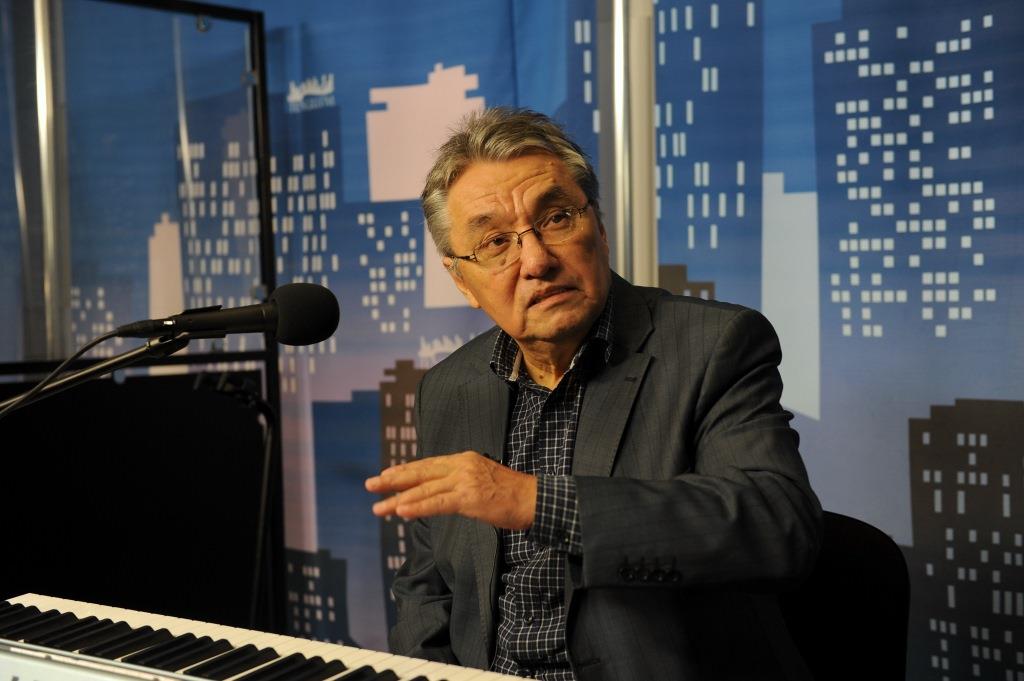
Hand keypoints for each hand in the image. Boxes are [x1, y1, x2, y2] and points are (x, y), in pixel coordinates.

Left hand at [365, 452, 536, 529]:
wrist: (534, 499)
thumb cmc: (511, 495)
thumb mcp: (481, 481)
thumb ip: (459, 483)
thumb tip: (439, 494)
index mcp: (463, 460)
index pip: (427, 464)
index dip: (404, 471)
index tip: (385, 476)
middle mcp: (461, 465)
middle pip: (420, 472)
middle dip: (393, 480)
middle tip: (369, 485)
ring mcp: (464, 480)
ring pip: (424, 490)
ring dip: (398, 500)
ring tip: (379, 508)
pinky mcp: (469, 497)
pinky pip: (437, 503)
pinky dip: (417, 507)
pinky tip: (400, 511)